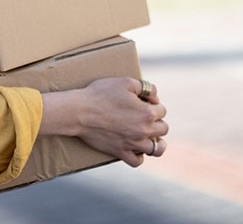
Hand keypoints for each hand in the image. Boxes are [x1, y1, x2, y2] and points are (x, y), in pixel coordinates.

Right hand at [39, 77, 167, 166]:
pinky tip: (136, 149)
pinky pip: (136, 161)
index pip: (162, 110)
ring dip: (156, 143)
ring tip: (151, 138)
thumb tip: (155, 97)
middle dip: (157, 121)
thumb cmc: (100, 94)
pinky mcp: (120, 152)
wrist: (79, 111)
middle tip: (146, 117)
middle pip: (163, 129)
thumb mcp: (125, 82)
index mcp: (147, 113)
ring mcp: (132, 143)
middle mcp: (144, 130)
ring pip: (156, 149)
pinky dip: (139, 156)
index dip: (154, 104)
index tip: (145, 102)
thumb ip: (145, 87)